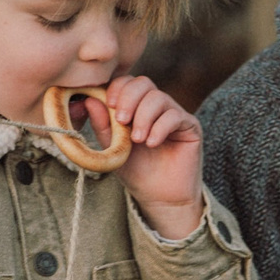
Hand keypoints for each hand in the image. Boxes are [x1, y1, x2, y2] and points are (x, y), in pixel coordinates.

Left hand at [105, 75, 204, 239]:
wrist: (160, 196)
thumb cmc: (136, 171)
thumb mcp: (113, 147)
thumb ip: (103, 124)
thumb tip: (89, 99)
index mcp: (136, 106)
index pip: (127, 83)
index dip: (117, 88)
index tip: (109, 105)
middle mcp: (156, 106)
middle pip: (143, 83)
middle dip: (129, 98)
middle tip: (122, 121)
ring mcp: (174, 114)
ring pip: (158, 98)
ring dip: (144, 117)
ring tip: (137, 140)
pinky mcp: (190, 126)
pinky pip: (175, 115)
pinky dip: (160, 128)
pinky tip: (152, 143)